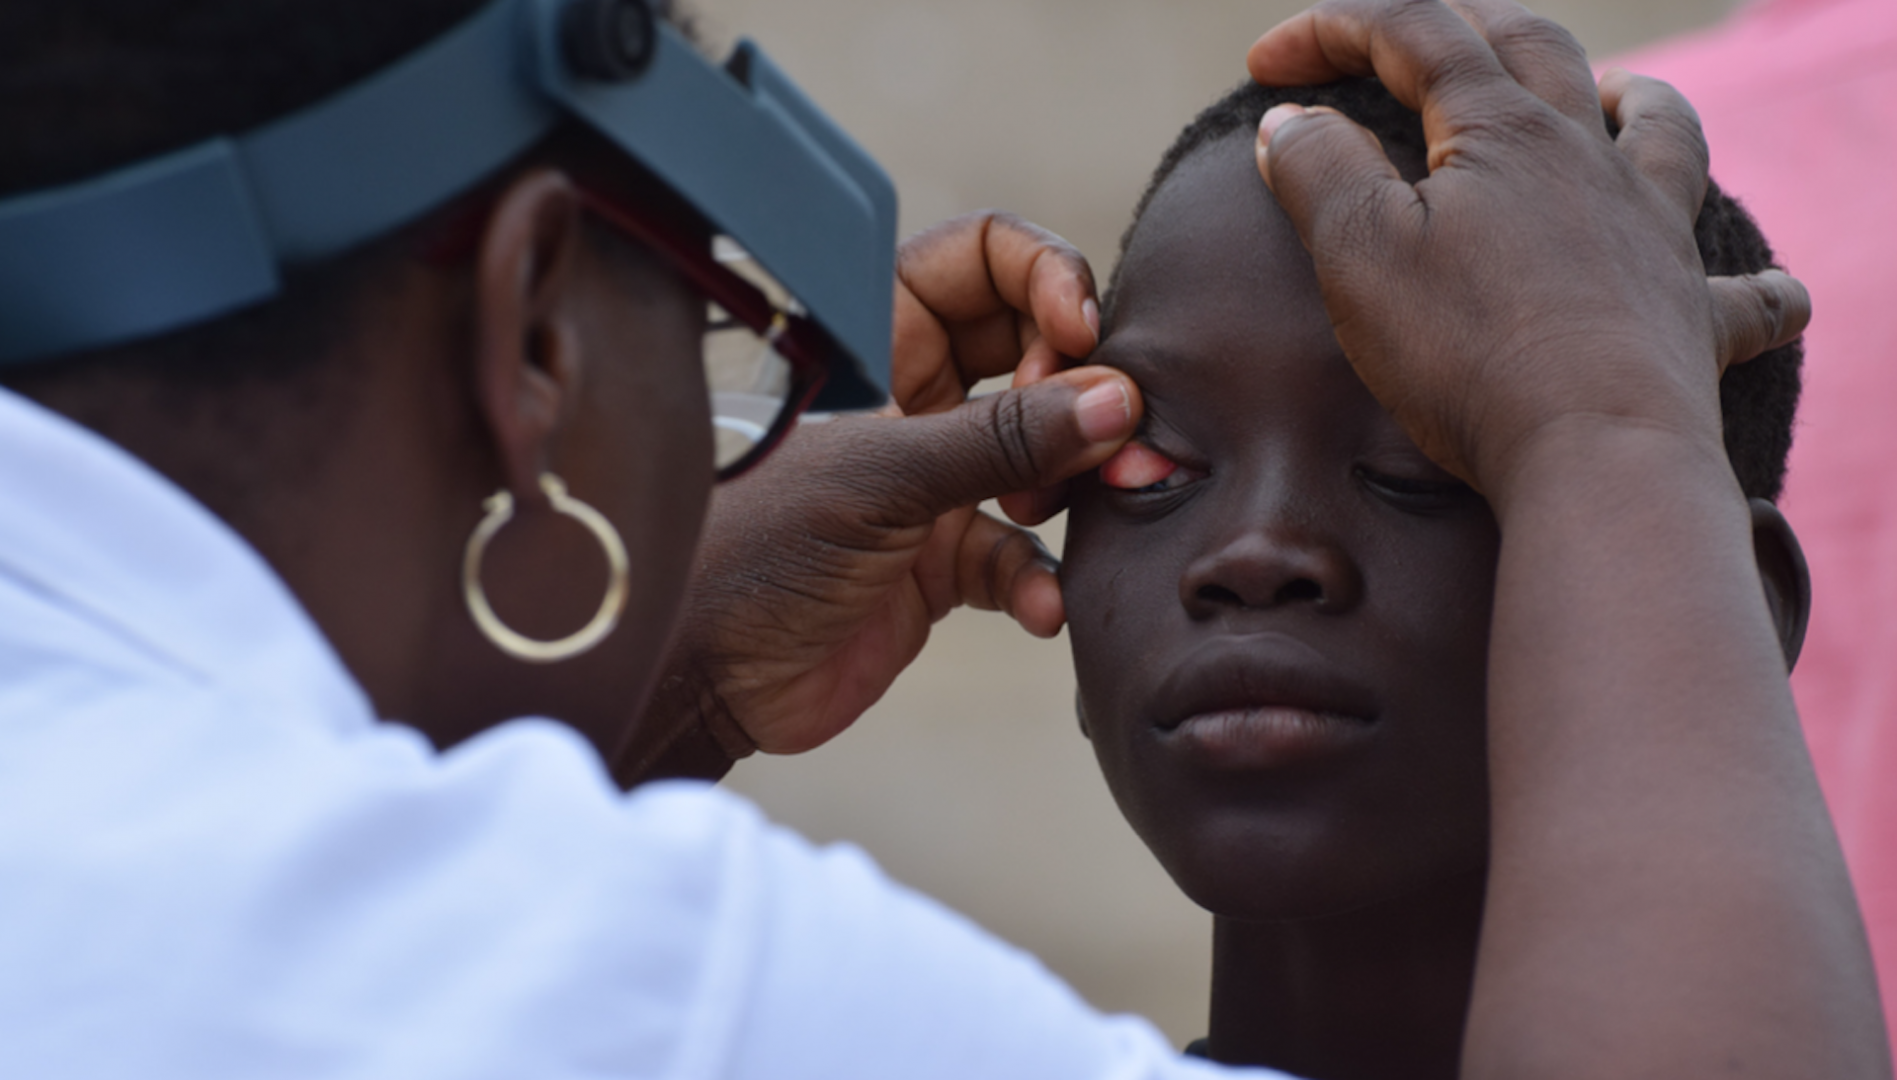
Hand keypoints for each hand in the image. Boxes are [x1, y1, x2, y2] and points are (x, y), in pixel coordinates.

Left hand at [620, 213, 1138, 777]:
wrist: (704, 673)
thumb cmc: (756, 547)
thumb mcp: (882, 477)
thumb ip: (1002, 440)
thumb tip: (1116, 402)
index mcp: (877, 336)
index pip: (984, 257)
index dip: (1045, 277)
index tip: (1078, 334)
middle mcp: (912, 395)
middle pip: (1034, 349)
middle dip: (1081, 384)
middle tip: (1103, 427)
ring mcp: (933, 478)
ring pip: (1043, 451)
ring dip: (1072, 479)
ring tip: (1066, 506)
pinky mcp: (944, 561)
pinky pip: (1022, 552)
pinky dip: (1039, 578)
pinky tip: (1041, 605)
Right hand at [1245, 0, 1809, 495]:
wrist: (1596, 450)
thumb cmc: (1469, 352)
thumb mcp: (1359, 254)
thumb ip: (1319, 173)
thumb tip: (1292, 120)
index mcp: (1501, 130)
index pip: (1413, 36)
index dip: (1334, 30)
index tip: (1268, 64)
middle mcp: (1588, 158)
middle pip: (1535, 48)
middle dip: (1460, 25)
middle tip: (1404, 41)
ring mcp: (1652, 231)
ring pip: (1661, 128)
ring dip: (1633, 98)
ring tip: (1613, 95)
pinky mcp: (1691, 315)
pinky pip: (1746, 292)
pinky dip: (1757, 285)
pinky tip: (1768, 289)